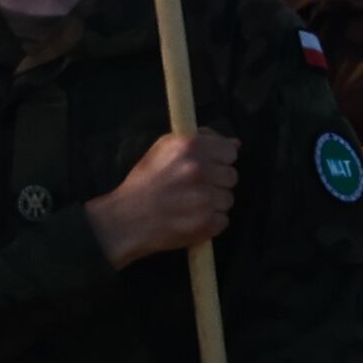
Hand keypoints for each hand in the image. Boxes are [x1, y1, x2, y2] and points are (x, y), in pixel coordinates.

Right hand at [87, 130, 237, 268]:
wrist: (126, 219)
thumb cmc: (145, 182)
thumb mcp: (164, 148)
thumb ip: (202, 139)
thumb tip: (235, 144)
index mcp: (190, 147)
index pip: (229, 152)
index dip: (219, 160)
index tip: (207, 167)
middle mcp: (199, 170)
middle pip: (231, 176)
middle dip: (216, 182)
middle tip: (193, 189)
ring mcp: (205, 198)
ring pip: (228, 199)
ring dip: (213, 203)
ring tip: (189, 204)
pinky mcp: (207, 223)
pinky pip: (223, 220)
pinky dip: (210, 222)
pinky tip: (190, 218)